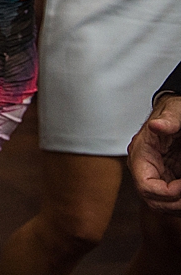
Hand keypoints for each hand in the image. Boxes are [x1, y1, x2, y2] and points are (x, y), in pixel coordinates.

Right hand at [129, 92, 180, 211]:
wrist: (177, 113)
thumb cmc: (174, 111)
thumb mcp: (174, 112)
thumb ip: (168, 120)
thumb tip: (156, 125)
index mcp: (140, 153)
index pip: (145, 186)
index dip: (167, 193)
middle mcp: (144, 167)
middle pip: (153, 201)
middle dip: (174, 204)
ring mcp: (156, 174)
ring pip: (162, 204)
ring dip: (177, 205)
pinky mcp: (167, 178)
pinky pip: (171, 199)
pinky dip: (180, 202)